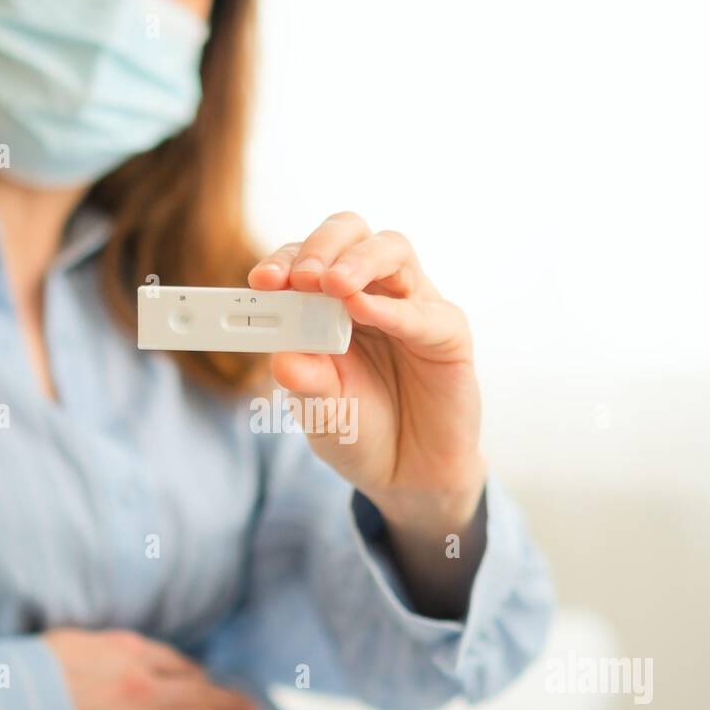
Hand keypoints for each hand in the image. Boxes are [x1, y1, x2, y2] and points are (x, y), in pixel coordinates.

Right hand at [42, 628, 266, 709]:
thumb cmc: (23, 679)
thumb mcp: (66, 642)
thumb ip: (101, 645)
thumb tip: (120, 651)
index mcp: (127, 653)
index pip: (178, 665)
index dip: (201, 677)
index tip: (214, 685)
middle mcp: (144, 688)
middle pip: (202, 695)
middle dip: (232, 703)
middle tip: (256, 709)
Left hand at [248, 212, 485, 540]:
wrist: (406, 475)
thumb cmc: (358, 430)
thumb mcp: (319, 409)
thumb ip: (304, 380)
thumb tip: (279, 358)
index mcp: (330, 302)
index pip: (307, 258)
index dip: (283, 261)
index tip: (261, 281)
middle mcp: (373, 292)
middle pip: (352, 234)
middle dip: (322, 246)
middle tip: (300, 277)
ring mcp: (413, 307)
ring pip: (393, 251)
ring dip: (358, 261)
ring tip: (331, 284)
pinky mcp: (448, 335)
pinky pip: (425, 312)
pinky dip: (393, 309)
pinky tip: (364, 311)